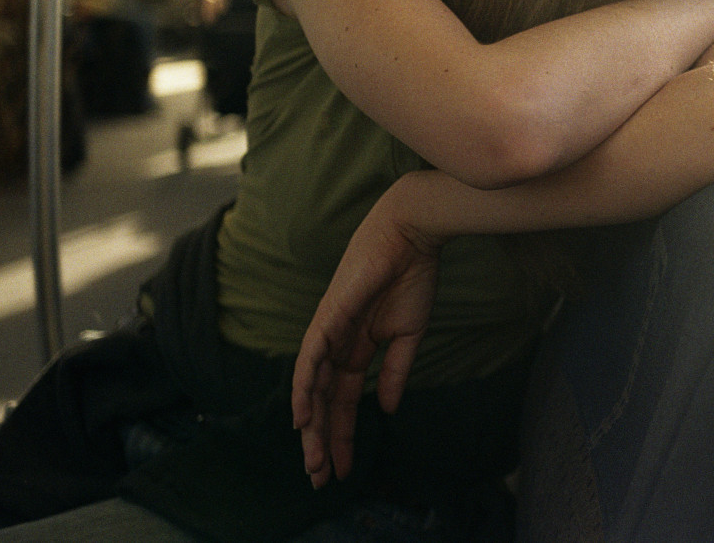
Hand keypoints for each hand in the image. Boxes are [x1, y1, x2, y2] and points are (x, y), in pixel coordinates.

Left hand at [291, 174, 442, 487]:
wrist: (412, 237)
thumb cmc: (412, 277)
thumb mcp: (409, 336)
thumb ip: (396, 372)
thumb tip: (389, 409)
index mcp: (358, 348)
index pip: (345, 401)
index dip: (344, 434)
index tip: (344, 469)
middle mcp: (337, 345)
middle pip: (324, 402)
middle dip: (322, 440)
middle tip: (321, 478)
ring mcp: (329, 332)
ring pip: (314, 389)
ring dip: (312, 426)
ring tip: (313, 461)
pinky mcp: (328, 318)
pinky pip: (309, 360)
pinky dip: (303, 389)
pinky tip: (301, 417)